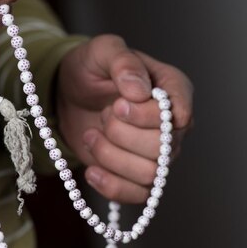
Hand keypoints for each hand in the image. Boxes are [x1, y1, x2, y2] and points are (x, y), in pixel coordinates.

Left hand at [57, 35, 192, 202]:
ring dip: (111, 157)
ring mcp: (156, 154)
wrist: (68, 95)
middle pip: (161, 149)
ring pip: (149, 175)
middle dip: (121, 134)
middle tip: (104, 115)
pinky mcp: (136, 175)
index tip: (118, 103)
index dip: (145, 116)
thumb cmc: (92, 69)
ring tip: (92, 135)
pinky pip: (137, 196)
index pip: (178, 116)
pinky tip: (91, 169)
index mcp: (173, 89)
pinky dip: (110, 185)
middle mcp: (172, 125)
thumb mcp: (102, 51)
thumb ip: (122, 62)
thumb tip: (139, 90)